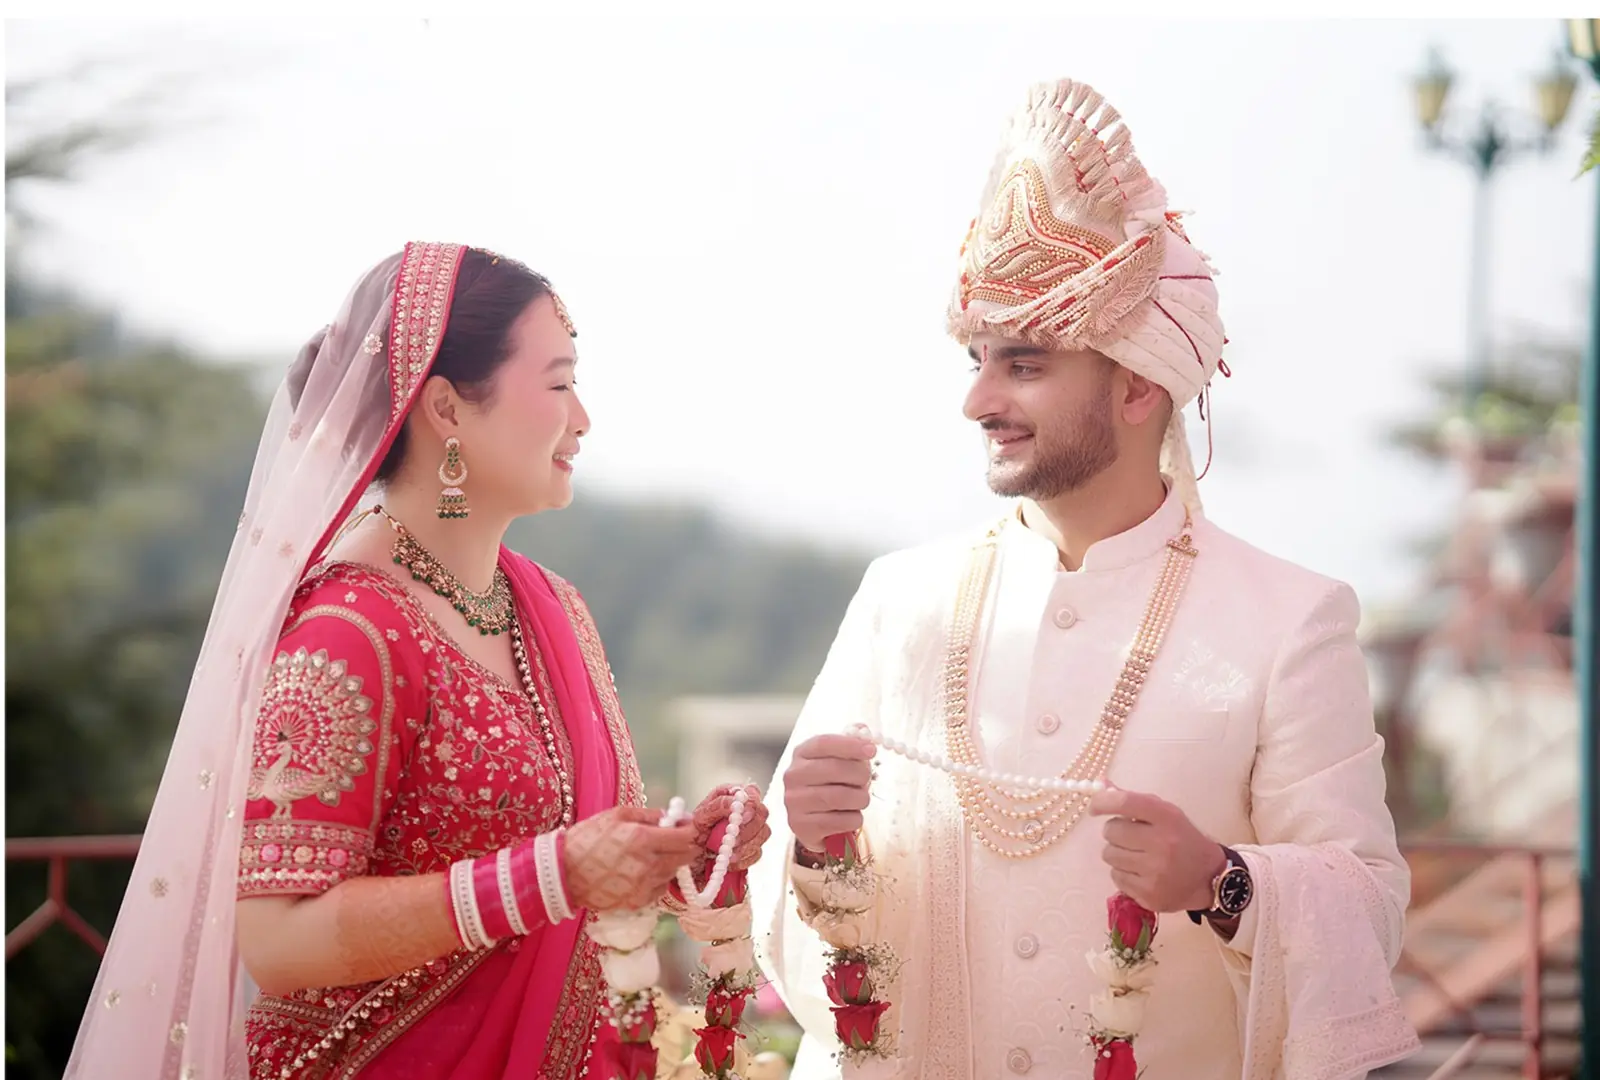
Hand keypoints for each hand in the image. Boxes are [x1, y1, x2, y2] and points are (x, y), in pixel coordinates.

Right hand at [563, 805, 699, 911]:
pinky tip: (641, 871)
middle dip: (686, 846)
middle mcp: (648, 865)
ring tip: (651, 854)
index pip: (686, 837)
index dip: (692, 830)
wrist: (563, 874)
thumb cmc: (588, 838)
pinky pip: (659, 888)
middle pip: (686, 857)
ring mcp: (644, 886)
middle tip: (675, 839)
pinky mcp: (638, 902)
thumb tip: (674, 816)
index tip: (688, 826)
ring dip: (670, 862)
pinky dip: (657, 879)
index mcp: (643, 839)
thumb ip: (650, 815)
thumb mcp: (617, 815)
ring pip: (673, 872)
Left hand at [691, 784, 771, 871]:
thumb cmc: (694, 832)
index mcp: (732, 796)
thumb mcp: (701, 816)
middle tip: (731, 840)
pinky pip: (757, 852)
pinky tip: (729, 861)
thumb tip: (734, 801)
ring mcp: (752, 829)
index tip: (742, 816)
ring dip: (745, 845)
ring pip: (763, 833)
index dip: (751, 803)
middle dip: (747, 829)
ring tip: (726, 853)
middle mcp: (746, 810)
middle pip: (762, 813)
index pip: (752, 792)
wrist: (691, 857)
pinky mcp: (753, 847)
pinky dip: (744, 859)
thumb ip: (718, 805)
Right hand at [782, 734, 875, 852]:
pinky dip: (854, 819)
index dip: (850, 745)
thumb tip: (863, 729)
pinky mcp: (801, 826)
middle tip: (867, 779)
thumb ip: (850, 744)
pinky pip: (839, 821)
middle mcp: (793, 776)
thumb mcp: (837, 761)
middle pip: (834, 769)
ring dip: (860, 799)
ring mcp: (794, 802)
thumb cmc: (830, 785)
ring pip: (839, 797)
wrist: (814, 822)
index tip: (871, 750)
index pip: (824, 743)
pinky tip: (851, 816)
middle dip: (860, 775)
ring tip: (861, 799)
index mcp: (801, 753)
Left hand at [1088, 788, 1226, 913]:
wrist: (1208, 878)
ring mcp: (1155, 872)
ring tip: (1137, 855)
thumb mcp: (1166, 814)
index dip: (1103, 802)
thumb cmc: (1183, 840)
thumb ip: (1134, 801)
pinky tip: (1141, 872)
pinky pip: (1115, 877)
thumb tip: (1101, 786)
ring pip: (1109, 855)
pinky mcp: (1149, 894)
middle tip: (1130, 837)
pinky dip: (1123, 873)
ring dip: (1117, 853)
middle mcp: (1162, 844)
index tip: (1094, 808)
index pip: (1125, 803)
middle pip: (1111, 831)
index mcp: (1167, 818)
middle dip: (1115, 832)